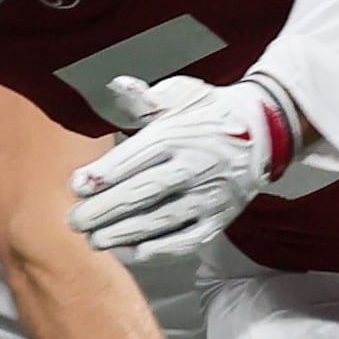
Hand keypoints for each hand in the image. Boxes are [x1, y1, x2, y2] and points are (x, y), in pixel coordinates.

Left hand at [65, 74, 291, 261]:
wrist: (263, 131)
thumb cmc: (208, 112)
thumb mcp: (180, 94)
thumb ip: (146, 97)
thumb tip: (119, 85)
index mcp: (179, 135)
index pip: (136, 157)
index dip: (104, 173)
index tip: (77, 185)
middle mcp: (195, 167)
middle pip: (143, 193)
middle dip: (105, 210)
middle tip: (75, 220)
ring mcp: (209, 196)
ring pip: (161, 220)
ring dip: (124, 233)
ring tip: (94, 240)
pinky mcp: (220, 218)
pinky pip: (188, 240)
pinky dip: (160, 250)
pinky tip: (133, 252)